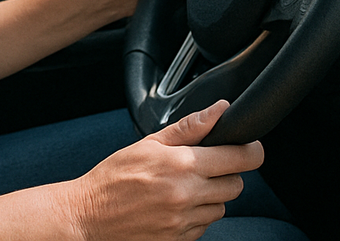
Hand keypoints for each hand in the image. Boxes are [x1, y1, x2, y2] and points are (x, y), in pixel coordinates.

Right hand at [61, 100, 262, 240]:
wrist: (88, 216)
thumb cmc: (114, 176)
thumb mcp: (148, 143)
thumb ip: (189, 128)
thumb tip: (219, 110)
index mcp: (182, 165)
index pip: (240, 158)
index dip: (251, 150)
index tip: (249, 147)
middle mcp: (188, 195)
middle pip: (236, 185)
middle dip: (226, 173)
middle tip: (203, 167)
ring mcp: (185, 221)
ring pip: (221, 207)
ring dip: (211, 197)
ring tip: (182, 188)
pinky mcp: (180, 240)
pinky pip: (205, 226)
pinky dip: (196, 215)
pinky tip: (174, 205)